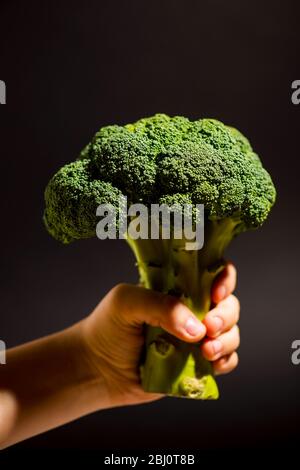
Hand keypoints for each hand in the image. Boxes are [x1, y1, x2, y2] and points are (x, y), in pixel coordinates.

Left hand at [82, 262, 239, 406]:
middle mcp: (191, 310)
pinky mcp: (195, 364)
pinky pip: (226, 360)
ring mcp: (195, 337)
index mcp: (178, 287)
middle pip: (228, 304)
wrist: (96, 368)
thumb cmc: (107, 326)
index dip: (224, 279)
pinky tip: (213, 364)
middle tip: (209, 327)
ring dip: (228, 340)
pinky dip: (227, 361)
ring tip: (207, 351)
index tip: (216, 293)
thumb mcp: (126, 303)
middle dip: (226, 315)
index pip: (212, 273)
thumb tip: (196, 328)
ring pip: (231, 332)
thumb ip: (159, 306)